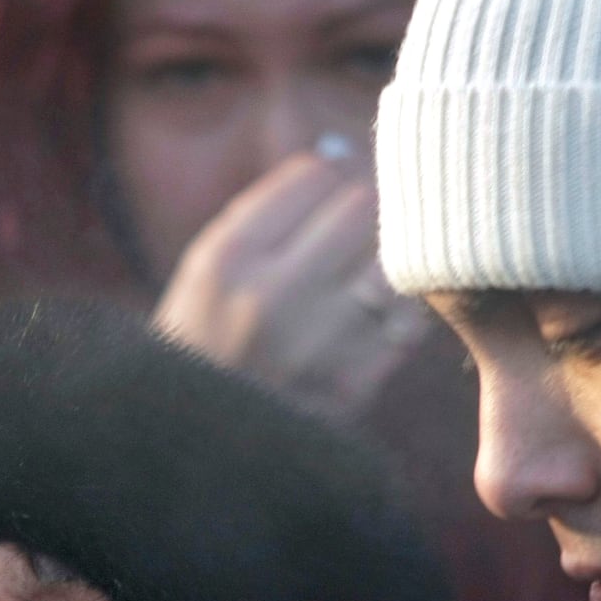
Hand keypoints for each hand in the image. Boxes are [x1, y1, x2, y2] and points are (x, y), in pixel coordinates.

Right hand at [151, 153, 431, 424]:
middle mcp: (268, 297)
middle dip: (367, 212)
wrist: (194, 449)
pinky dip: (402, 310)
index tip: (329, 194)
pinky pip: (407, 320)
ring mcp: (313, 344)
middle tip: (361, 228)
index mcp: (224, 260)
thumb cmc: (202, 347)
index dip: (331, 177)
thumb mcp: (204, 273)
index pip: (316, 176)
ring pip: (393, 261)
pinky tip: (378, 314)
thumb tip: (339, 152)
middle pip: (362, 209)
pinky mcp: (349, 386)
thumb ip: (266, 212)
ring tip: (371, 269)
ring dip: (390, 259)